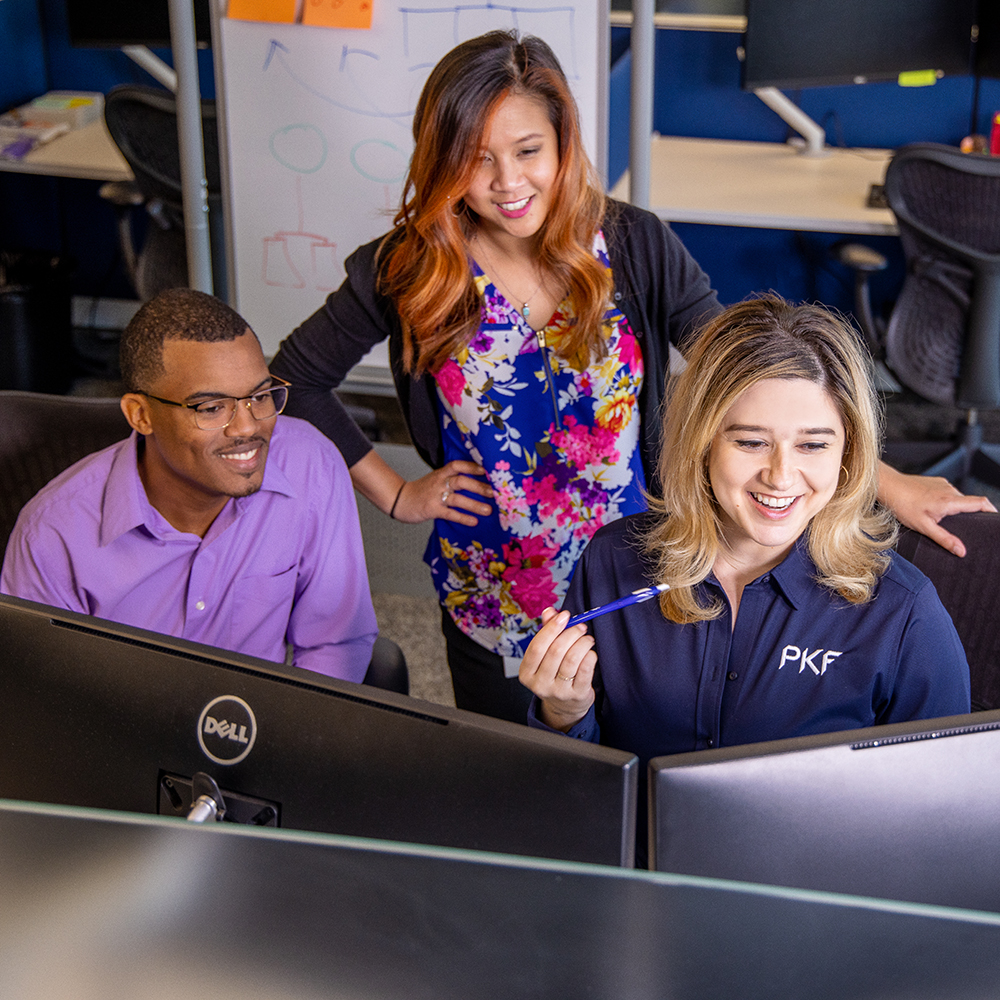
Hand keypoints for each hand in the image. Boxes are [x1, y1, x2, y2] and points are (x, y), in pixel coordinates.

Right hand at [391, 460, 493, 525]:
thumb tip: (477, 482)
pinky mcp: (432, 510)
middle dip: (479, 487)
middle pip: (461, 481)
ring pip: (457, 499)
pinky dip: (463, 518)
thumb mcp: (435, 479)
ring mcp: (435, 496)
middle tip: (494, 493)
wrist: (400, 500)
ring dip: (475, 504)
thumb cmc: (422, 491)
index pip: (457, 465)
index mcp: (440, 473)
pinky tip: (474, 521)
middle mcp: (439, 483)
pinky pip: (450, 513)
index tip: (487, 470)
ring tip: (489, 510)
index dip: (472, 466)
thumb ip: (451, 478)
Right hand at [519, 607, 596, 731]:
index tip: (564, 615)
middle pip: (555, 651)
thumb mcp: (545, 656)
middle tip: (581, 626)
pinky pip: (585, 670)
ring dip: (582, 643)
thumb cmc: (554, 674)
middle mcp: (540, 684)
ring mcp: (558, 692)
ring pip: (572, 659)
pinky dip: (590, 656)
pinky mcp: (576, 695)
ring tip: (587, 639)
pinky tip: (590, 652)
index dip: (551, 628)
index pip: (537, 646)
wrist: (565, 705)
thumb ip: (546, 632)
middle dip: (571, 633)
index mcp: (526, 672)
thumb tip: (549, 611)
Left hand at [878, 462, 996, 556]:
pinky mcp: (936, 482)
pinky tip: (933, 509)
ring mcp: (943, 484)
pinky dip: (947, 502)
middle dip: (972, 514)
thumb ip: (944, 539)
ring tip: (944, 519)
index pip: (981, 503)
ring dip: (956, 508)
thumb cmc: (902, 505)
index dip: (991, 511)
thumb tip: (962, 551)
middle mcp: (950, 490)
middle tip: (967, 527)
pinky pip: (948, 493)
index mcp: (950, 501)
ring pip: (958, 498)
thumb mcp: (924, 527)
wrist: (888, 486)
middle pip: (970, 502)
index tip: (995, 520)